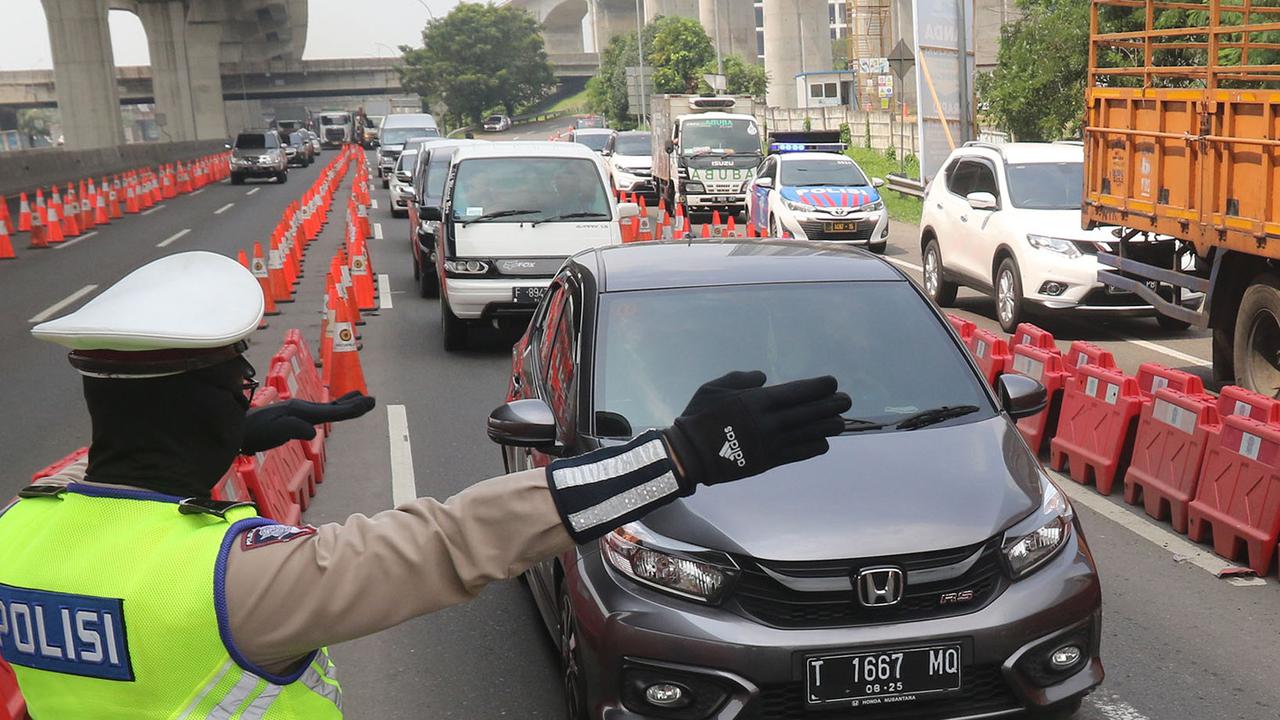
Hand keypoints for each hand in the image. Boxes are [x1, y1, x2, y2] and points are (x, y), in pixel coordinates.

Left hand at [241, 392, 376, 453]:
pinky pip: (319, 412)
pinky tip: (333, 410)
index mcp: (301, 411)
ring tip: (359, 397)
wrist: (236, 429)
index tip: (369, 402)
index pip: (332, 411)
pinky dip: (332, 408)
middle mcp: (301, 408)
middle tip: (372, 399)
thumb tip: (312, 431)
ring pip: (327, 407)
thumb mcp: (274, 432)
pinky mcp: (292, 417)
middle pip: (333, 406)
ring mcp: (297, 411)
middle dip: (353, 403)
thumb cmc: (254, 433)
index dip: (352, 408)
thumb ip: (293, 429)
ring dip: (344, 403)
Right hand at [662, 372, 849, 489]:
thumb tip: (763, 378)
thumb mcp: (715, 387)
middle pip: (811, 412)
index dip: (820, 387)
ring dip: (828, 426)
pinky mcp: (769, 461)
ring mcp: (771, 444)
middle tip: (846, 400)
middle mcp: (770, 422)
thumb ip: (742, 378)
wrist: (690, 455)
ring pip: (810, 433)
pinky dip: (814, 447)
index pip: (799, 392)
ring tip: (839, 421)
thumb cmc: (699, 416)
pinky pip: (799, 454)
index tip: (832, 383)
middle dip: (832, 405)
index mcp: (758, 401)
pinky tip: (823, 442)